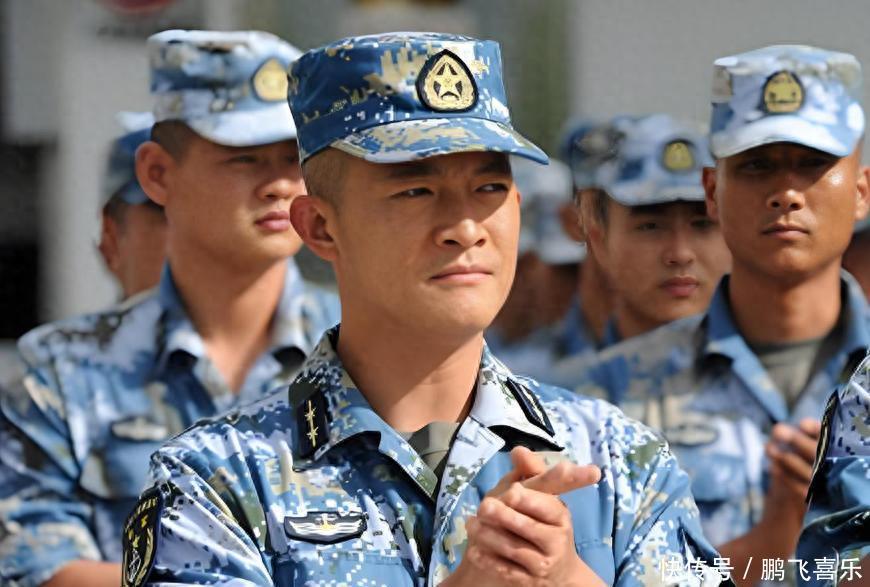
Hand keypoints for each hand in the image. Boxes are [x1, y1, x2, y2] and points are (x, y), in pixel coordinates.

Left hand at [444, 447, 603, 586]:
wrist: (553, 566)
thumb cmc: (541, 520)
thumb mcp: (539, 494)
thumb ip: (531, 471)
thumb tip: (518, 450)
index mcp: (560, 515)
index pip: (547, 506)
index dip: (529, 500)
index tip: (512, 492)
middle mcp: (557, 541)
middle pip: (528, 528)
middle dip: (506, 517)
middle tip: (484, 505)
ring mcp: (543, 564)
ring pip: (514, 550)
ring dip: (490, 537)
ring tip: (471, 525)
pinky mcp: (528, 581)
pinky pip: (506, 571)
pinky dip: (489, 561)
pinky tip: (474, 551)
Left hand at [718, 419, 820, 586]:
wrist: (779, 535)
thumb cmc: (786, 499)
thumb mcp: (792, 475)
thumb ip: (791, 455)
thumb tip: (778, 430)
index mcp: (830, 469)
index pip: (831, 447)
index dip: (819, 434)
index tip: (803, 423)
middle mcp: (832, 481)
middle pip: (821, 458)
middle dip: (799, 441)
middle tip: (778, 429)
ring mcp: (823, 496)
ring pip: (810, 473)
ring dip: (787, 458)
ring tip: (769, 447)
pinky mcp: (809, 510)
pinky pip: (799, 491)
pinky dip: (784, 476)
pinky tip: (771, 467)